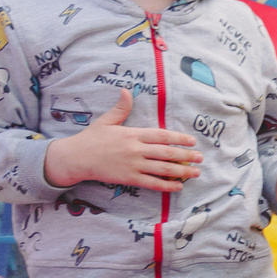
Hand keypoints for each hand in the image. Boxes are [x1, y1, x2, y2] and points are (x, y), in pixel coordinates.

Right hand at [45, 88, 198, 191]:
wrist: (76, 158)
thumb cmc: (91, 138)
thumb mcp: (106, 121)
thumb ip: (120, 109)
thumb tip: (126, 91)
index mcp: (132, 134)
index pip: (162, 135)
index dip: (179, 139)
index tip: (192, 141)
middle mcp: (136, 149)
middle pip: (167, 153)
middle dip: (186, 156)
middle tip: (200, 158)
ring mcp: (133, 165)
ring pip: (164, 169)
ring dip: (182, 171)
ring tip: (196, 172)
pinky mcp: (129, 178)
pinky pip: (153, 183)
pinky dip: (167, 186)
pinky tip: (179, 186)